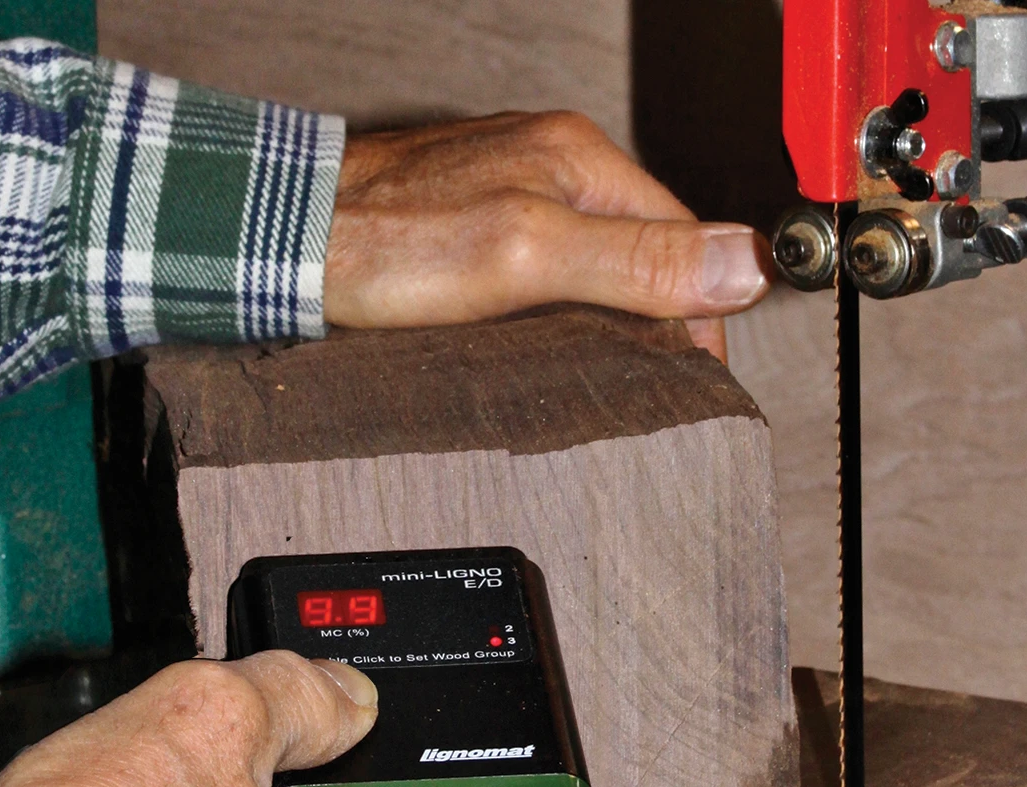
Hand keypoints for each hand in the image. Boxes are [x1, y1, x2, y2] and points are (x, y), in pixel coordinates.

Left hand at [323, 111, 772, 357]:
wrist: (284, 241)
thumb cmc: (388, 243)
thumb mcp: (524, 257)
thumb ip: (632, 261)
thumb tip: (743, 263)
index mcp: (579, 161)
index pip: (682, 238)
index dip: (699, 313)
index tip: (697, 378)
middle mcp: (551, 164)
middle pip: (643, 248)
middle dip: (660, 315)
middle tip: (657, 387)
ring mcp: (511, 187)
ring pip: (597, 258)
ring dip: (613, 314)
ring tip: (611, 376)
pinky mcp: (476, 217)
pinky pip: (550, 264)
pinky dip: (565, 306)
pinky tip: (551, 342)